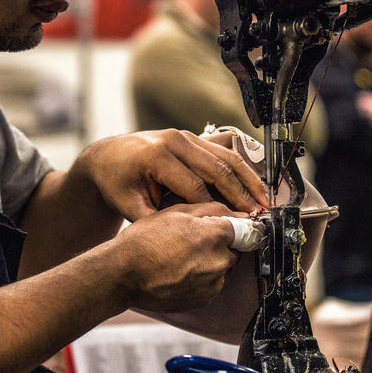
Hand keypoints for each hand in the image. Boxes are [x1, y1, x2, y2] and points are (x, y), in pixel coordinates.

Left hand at [75, 129, 268, 221]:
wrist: (107, 157)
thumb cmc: (116, 183)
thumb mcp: (129, 206)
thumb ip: (156, 222)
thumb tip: (188, 237)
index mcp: (157, 156)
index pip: (195, 187)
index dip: (215, 209)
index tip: (232, 226)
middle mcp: (174, 140)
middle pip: (217, 168)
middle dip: (241, 193)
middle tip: (259, 213)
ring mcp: (185, 135)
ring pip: (225, 156)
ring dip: (248, 178)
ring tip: (264, 199)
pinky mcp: (192, 137)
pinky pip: (222, 151)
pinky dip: (240, 168)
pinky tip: (253, 183)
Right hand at [114, 202, 242, 311]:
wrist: (122, 275)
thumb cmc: (143, 242)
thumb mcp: (176, 212)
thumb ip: (213, 209)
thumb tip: (237, 212)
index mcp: (213, 236)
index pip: (247, 229)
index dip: (237, 227)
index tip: (235, 228)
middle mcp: (218, 262)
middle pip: (237, 249)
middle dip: (223, 244)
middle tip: (197, 241)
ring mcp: (212, 284)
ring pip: (225, 268)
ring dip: (214, 261)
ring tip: (184, 257)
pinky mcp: (205, 299)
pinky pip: (214, 284)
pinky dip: (204, 277)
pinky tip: (182, 270)